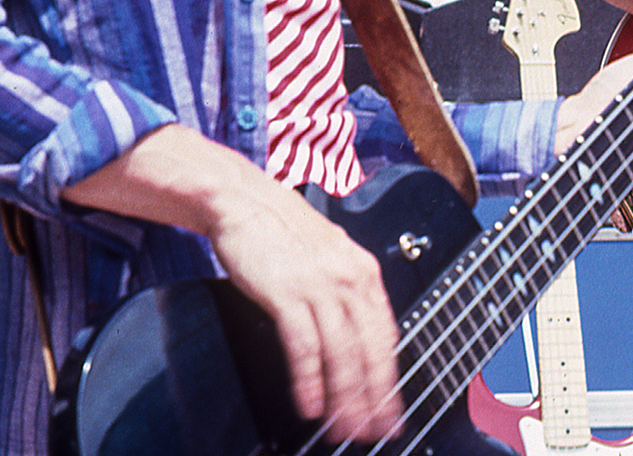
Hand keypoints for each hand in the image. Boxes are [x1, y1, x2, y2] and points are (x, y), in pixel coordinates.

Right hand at [207, 180, 403, 443]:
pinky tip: (308, 404)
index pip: (386, 336)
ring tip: (340, 428)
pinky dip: (308, 380)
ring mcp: (319, 285)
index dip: (388, 378)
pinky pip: (303, 347)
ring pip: (340, 354)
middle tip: (371, 432)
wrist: (244, 200)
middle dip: (371, 399)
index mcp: (364, 271)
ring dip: (341, 398)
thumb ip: (349, 288)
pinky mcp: (286, 293)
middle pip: (368, 351)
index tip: (388, 409)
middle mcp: (349, 279)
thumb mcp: (331, 254)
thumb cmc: (282, 230)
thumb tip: (359, 334)